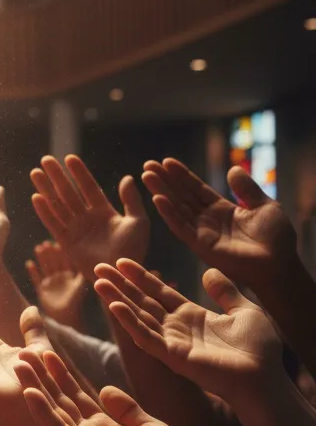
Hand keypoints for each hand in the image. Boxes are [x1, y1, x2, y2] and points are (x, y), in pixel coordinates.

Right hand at [26, 240, 86, 327]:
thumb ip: (82, 274)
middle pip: (54, 262)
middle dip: (50, 252)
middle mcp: (59, 278)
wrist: (66, 317)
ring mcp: (50, 283)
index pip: (65, 260)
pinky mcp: (42, 290)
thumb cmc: (76, 302)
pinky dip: (33, 272)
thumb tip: (89, 260)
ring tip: (38, 248)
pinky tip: (29, 263)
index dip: (61, 252)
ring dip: (42, 258)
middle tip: (46, 243)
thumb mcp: (80, 286)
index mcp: (69, 276)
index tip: (58, 243)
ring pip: (45, 267)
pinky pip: (36, 279)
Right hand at [31, 155, 148, 276]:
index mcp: (104, 212)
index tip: (69, 158)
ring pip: (57, 204)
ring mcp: (75, 230)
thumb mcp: (138, 222)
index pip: (89, 187)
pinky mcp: (66, 243)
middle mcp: (87, 218)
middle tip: (46, 159)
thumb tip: (127, 178)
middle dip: (57, 176)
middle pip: (68, 192)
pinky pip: (53, 224)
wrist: (121, 274)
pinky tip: (36, 197)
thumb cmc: (134, 251)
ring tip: (35, 173)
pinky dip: (44, 211)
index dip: (79, 173)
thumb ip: (132, 200)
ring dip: (46, 189)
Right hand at [94, 259, 282, 406]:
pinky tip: (114, 307)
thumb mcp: (245, 311)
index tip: (122, 261)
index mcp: (191, 316)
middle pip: (141, 302)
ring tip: (99, 283)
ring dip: (117, 300)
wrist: (265, 379)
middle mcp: (176, 328)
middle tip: (98, 268)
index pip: (159, 292)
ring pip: (138, 317)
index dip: (140, 277)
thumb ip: (226, 292)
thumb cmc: (260, 350)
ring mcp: (172, 342)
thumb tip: (209, 271)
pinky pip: (146, 337)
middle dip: (120, 285)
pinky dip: (130, 322)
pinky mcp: (172, 356)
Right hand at [142, 159, 295, 287]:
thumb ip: (247, 189)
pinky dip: (169, 213)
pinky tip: (158, 198)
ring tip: (147, 176)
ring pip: (176, 208)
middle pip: (181, 195)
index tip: (166, 161)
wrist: (278, 263)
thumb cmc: (276, 238)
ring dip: (161, 191)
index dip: (182, 175)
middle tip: (147, 165)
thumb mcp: (264, 206)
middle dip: (165, 180)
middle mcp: (207, 219)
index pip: (196, 188)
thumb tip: (233, 169)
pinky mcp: (199, 244)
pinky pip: (180, 226)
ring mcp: (201, 232)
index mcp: (222, 209)